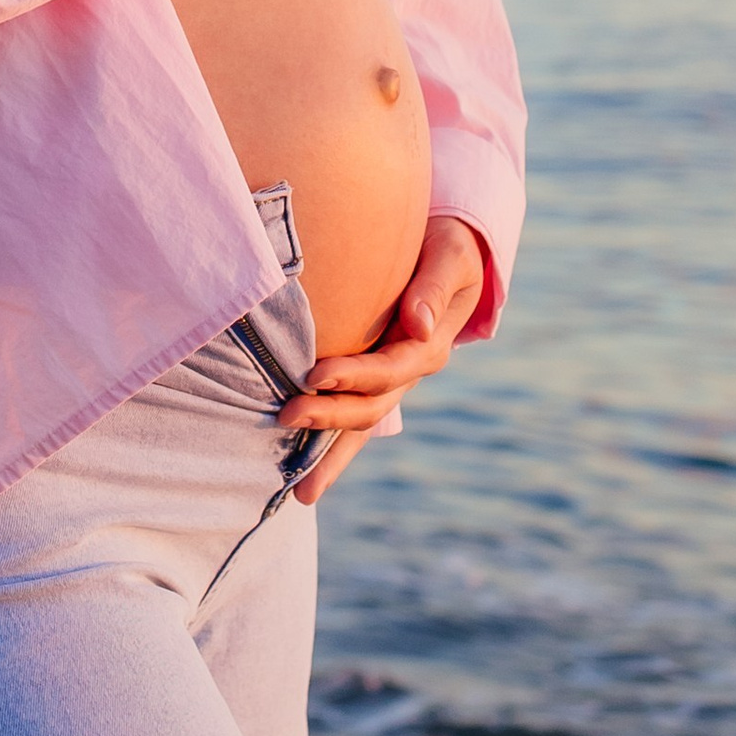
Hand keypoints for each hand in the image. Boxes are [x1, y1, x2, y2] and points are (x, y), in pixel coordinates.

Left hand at [282, 215, 485, 503]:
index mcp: (429, 346)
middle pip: (370, 406)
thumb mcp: (451, 255)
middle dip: (329, 415)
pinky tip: (304, 482)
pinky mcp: (372, 382)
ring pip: (360, 427)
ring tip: (298, 491)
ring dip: (329, 454)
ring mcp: (391, 383)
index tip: (313, 373)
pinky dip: (330, 452)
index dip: (353, 374)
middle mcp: (409, 372)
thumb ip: (434, 286)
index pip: (390, 368)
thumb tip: (419, 324)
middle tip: (285, 416)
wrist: (446, 249)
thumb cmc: (447, 245)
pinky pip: (352, 422)